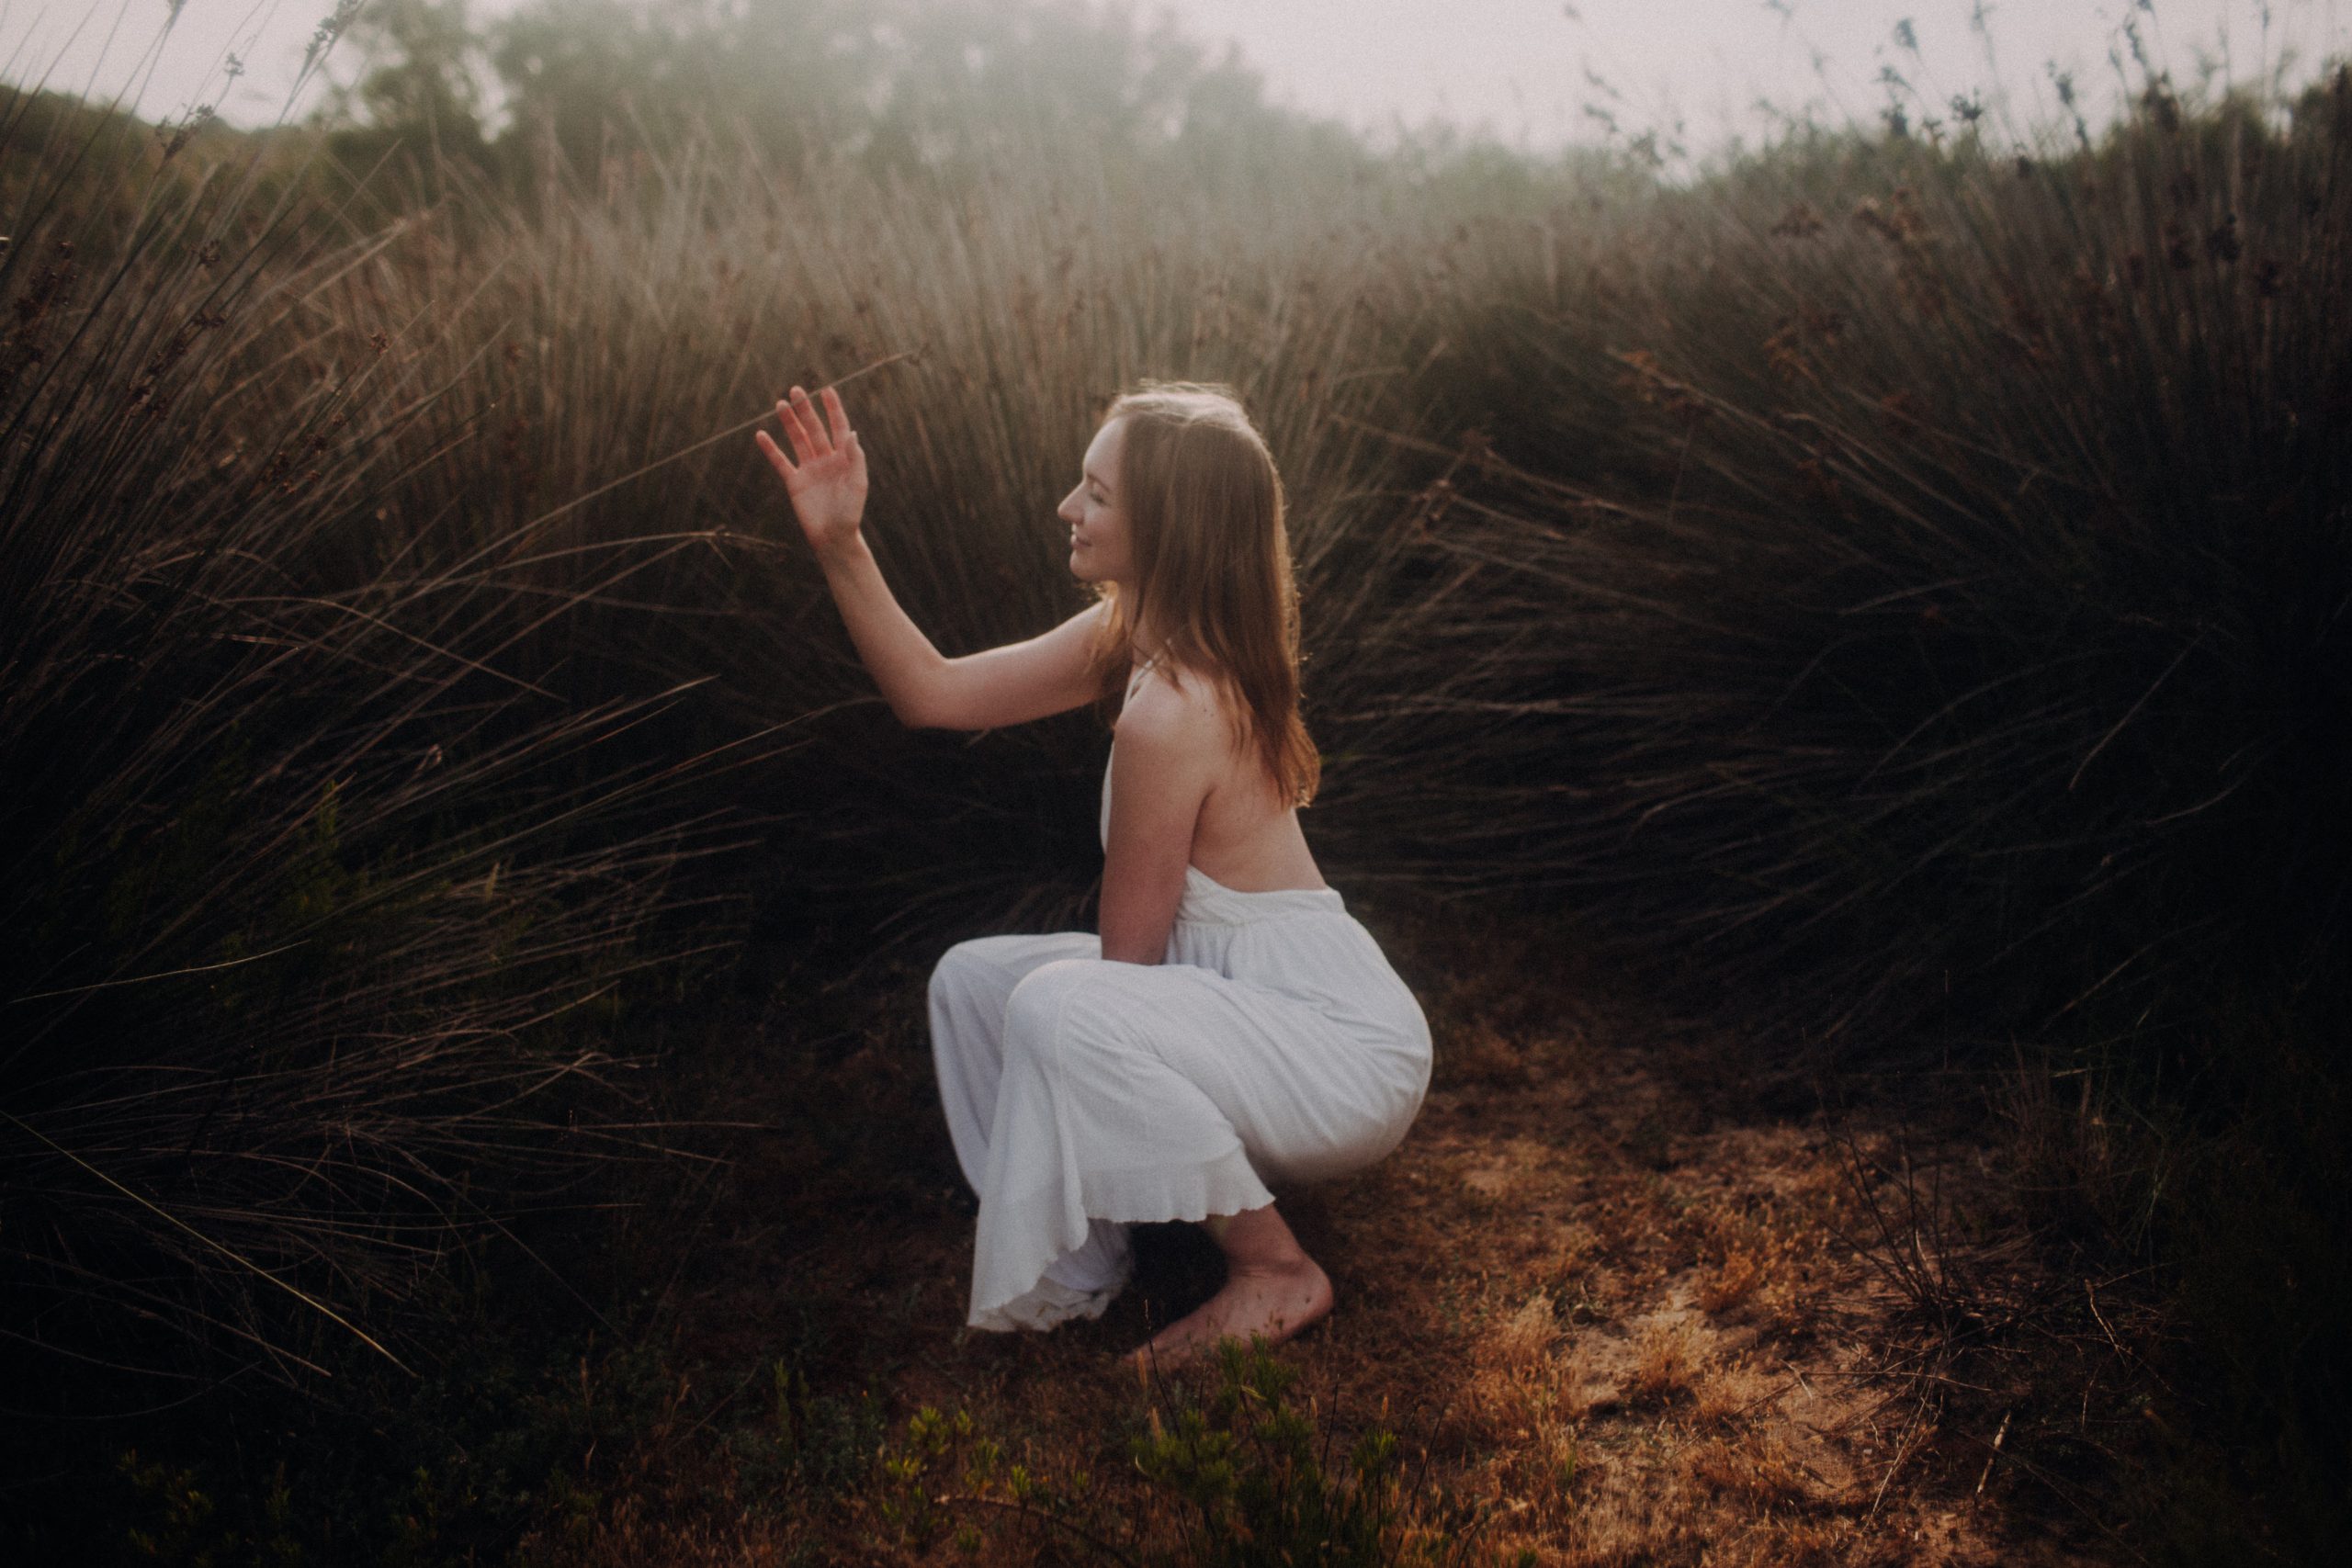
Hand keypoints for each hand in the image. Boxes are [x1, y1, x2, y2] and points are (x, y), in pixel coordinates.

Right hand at [755, 384, 867, 557]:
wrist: (833, 538)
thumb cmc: (850, 513)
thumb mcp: (857, 485)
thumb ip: (854, 458)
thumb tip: (850, 432)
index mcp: (844, 458)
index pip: (838, 427)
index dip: (833, 409)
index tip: (826, 390)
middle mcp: (826, 460)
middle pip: (814, 429)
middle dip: (806, 410)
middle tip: (796, 390)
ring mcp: (809, 470)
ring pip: (797, 440)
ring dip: (790, 423)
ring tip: (780, 404)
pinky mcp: (795, 483)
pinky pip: (781, 462)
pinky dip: (771, 449)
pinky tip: (761, 434)